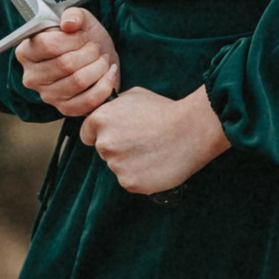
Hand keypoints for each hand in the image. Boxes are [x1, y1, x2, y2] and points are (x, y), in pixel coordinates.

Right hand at [14, 4, 117, 117]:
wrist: (99, 59)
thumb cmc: (84, 40)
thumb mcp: (81, 20)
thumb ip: (73, 14)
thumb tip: (68, 23)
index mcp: (26, 52)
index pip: (47, 45)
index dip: (71, 39)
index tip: (83, 36)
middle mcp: (32, 77)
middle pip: (65, 64)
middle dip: (89, 53)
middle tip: (95, 48)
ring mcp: (48, 96)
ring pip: (78, 81)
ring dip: (98, 67)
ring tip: (102, 59)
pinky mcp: (65, 109)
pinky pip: (88, 101)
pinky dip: (104, 85)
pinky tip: (108, 73)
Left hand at [79, 85, 231, 196]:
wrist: (191, 130)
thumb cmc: (165, 110)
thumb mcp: (134, 95)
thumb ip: (113, 107)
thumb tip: (107, 112)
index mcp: (100, 120)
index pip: (87, 134)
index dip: (102, 133)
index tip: (117, 135)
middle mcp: (104, 144)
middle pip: (103, 151)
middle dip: (118, 148)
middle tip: (142, 142)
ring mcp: (116, 165)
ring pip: (118, 167)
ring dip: (131, 162)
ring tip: (153, 152)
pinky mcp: (130, 182)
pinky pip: (131, 181)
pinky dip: (142, 176)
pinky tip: (156, 164)